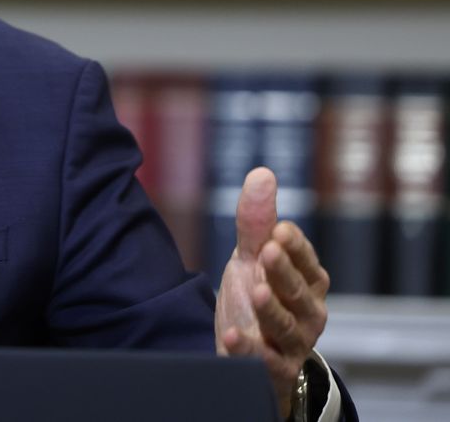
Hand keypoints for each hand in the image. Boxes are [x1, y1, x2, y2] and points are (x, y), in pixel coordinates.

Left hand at [215, 167, 329, 418]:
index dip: (294, 246)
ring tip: (257, 291)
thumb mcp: (252, 258)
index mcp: (308, 280)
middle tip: (268, 251)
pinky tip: (232, 335)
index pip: (305, 259)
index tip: (278, 230)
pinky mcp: (274, 368)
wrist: (249, 351)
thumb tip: (262, 173)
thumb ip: (256, 222)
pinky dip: (249, 349)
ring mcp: (293, 342)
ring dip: (272, 309)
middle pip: (298, 290)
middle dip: (284, 271)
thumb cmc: (258, 295)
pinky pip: (265, 360)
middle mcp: (308, 311)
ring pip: (286, 326)